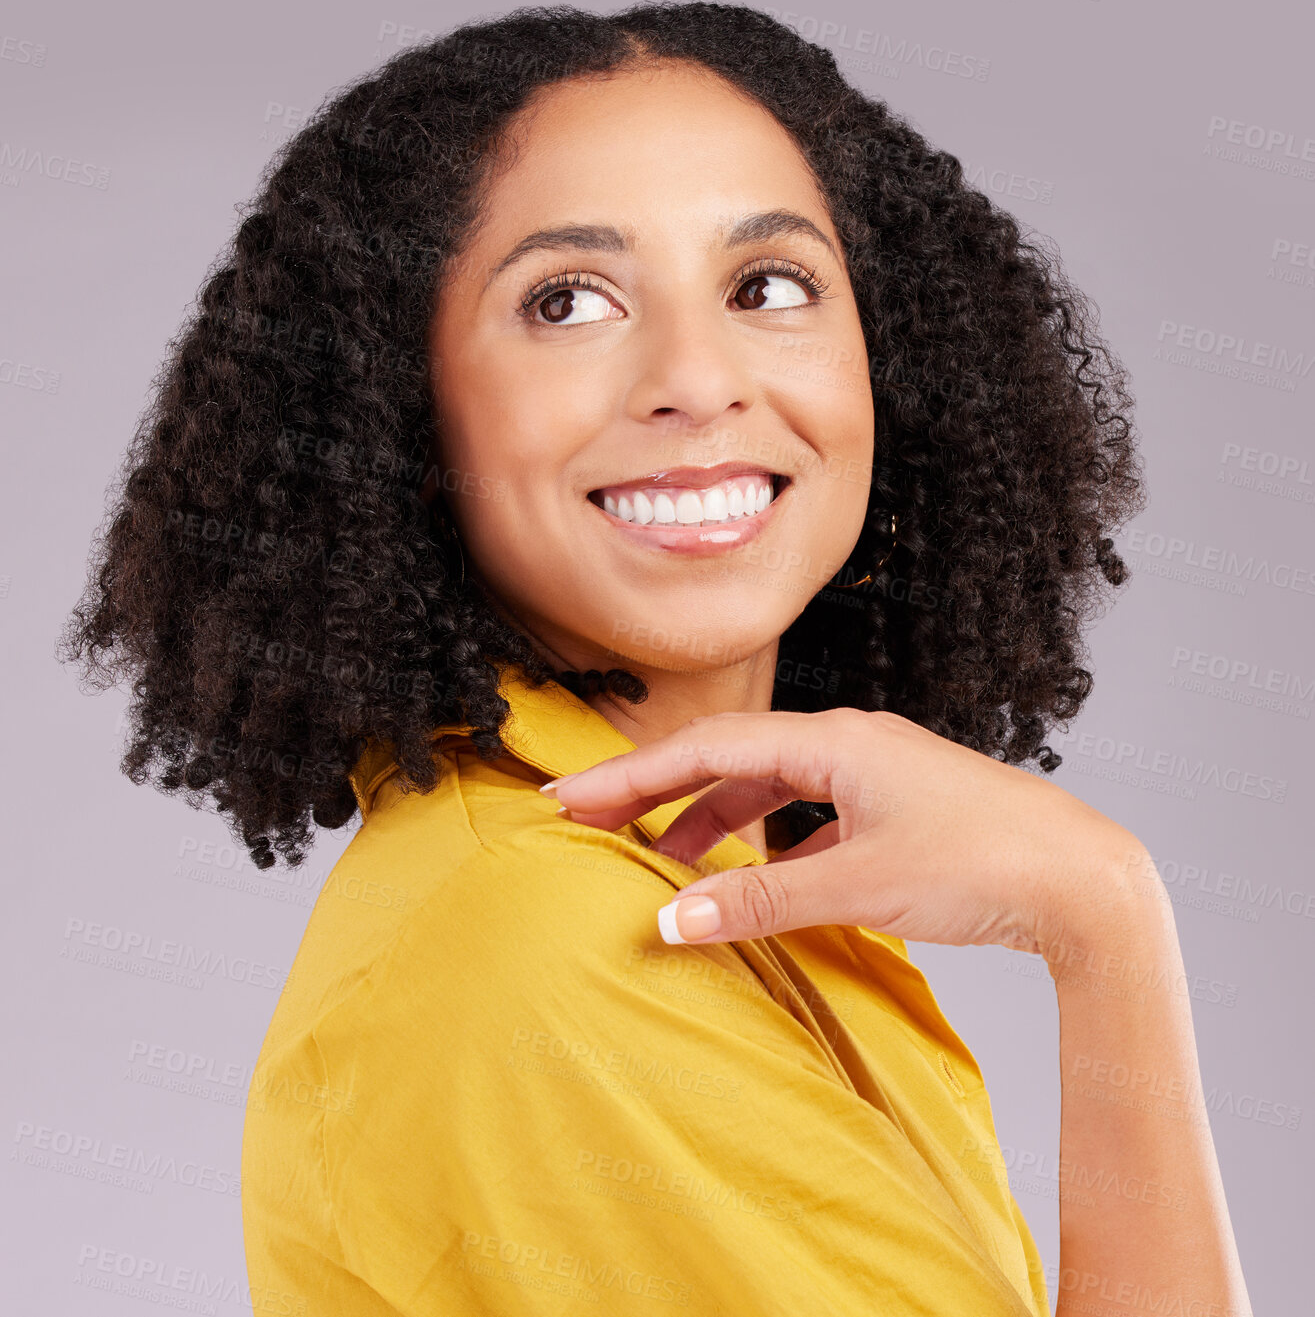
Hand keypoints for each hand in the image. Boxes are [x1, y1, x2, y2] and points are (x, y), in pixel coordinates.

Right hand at [544, 708, 1146, 950]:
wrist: (1087, 881)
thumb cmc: (985, 865)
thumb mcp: (860, 885)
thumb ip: (760, 901)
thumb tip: (669, 917)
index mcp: (834, 740)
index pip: (708, 749)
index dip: (632, 772)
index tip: (570, 795)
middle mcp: (849, 743)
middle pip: (729, 759)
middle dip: (658, 789)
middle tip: (592, 818)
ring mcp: (874, 775)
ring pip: (769, 788)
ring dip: (711, 819)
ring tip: (661, 858)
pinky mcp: (895, 809)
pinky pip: (807, 815)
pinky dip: (765, 841)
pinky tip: (752, 875)